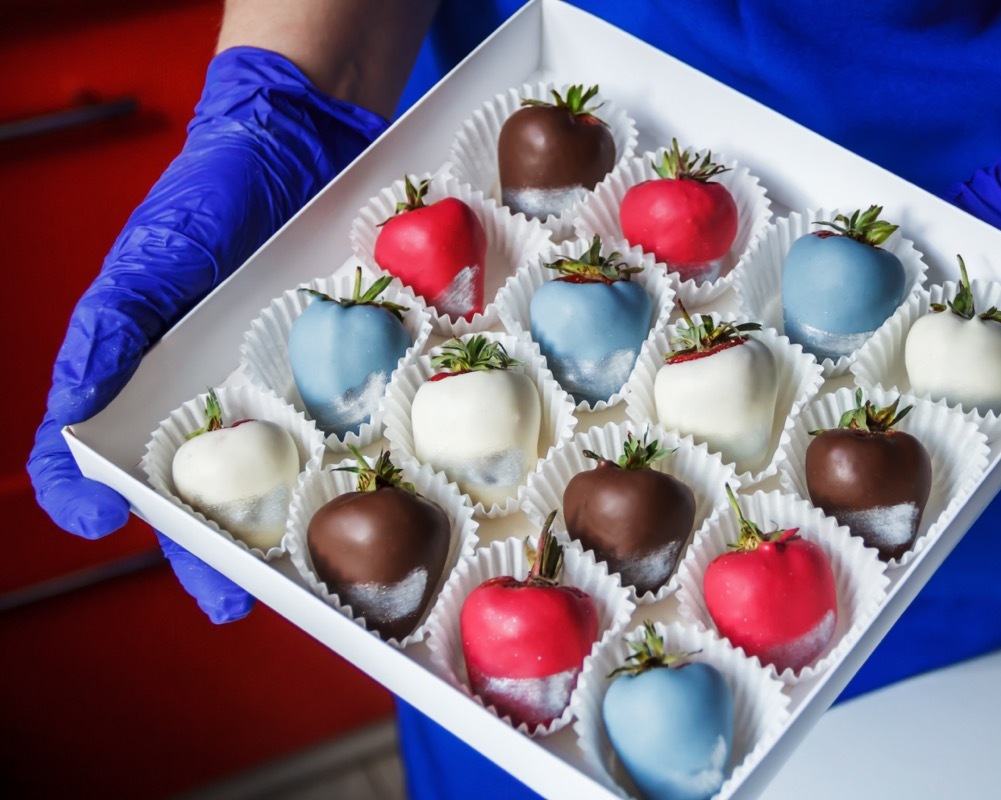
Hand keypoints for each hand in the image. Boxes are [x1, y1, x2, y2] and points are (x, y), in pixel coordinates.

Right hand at [27, 47, 386, 622]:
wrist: (307, 139)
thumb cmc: (212, 192)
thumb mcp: (155, 255)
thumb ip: (112, 326)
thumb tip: (71, 412)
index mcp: (152, 372)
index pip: (112, 453)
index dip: (113, 502)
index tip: (118, 533)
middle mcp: (217, 388)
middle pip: (206, 485)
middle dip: (216, 547)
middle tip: (235, 599)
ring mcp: (283, 383)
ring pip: (281, 470)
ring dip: (289, 525)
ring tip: (309, 576)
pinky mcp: (343, 369)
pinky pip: (349, 423)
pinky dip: (354, 462)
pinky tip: (373, 494)